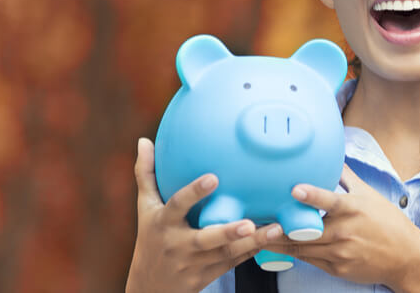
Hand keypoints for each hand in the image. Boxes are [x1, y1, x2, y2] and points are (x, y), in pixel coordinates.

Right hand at [125, 138, 282, 292]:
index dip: (194, 193)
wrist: (150, 287)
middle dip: (227, 232)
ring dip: (252, 243)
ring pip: (226, 254)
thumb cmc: (150, 237)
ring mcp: (194, 262)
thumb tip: (143, 140)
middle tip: (249, 222)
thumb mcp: (145, 208)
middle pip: (205, 239)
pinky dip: (253, 251)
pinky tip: (274, 239)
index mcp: (164, 223)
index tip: (213, 178)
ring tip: (276, 230)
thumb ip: (146, 174)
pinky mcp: (208, 275)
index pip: (177, 205)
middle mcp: (178, 244)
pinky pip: (234, 262)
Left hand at [264, 163, 419, 287]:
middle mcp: (345, 231)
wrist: (405, 258)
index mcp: (353, 209)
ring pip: (301, 249)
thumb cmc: (388, 222)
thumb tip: (333, 155)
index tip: (295, 189)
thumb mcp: (370, 195)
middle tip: (255, 220)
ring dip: (278, 243)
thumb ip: (347, 177)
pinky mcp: (337, 268)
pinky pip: (309, 261)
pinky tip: (275, 248)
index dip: (312, 195)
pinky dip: (292, 254)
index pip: (330, 200)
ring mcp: (340, 253)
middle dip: (279, 228)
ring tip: (256, 235)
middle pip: (306, 231)